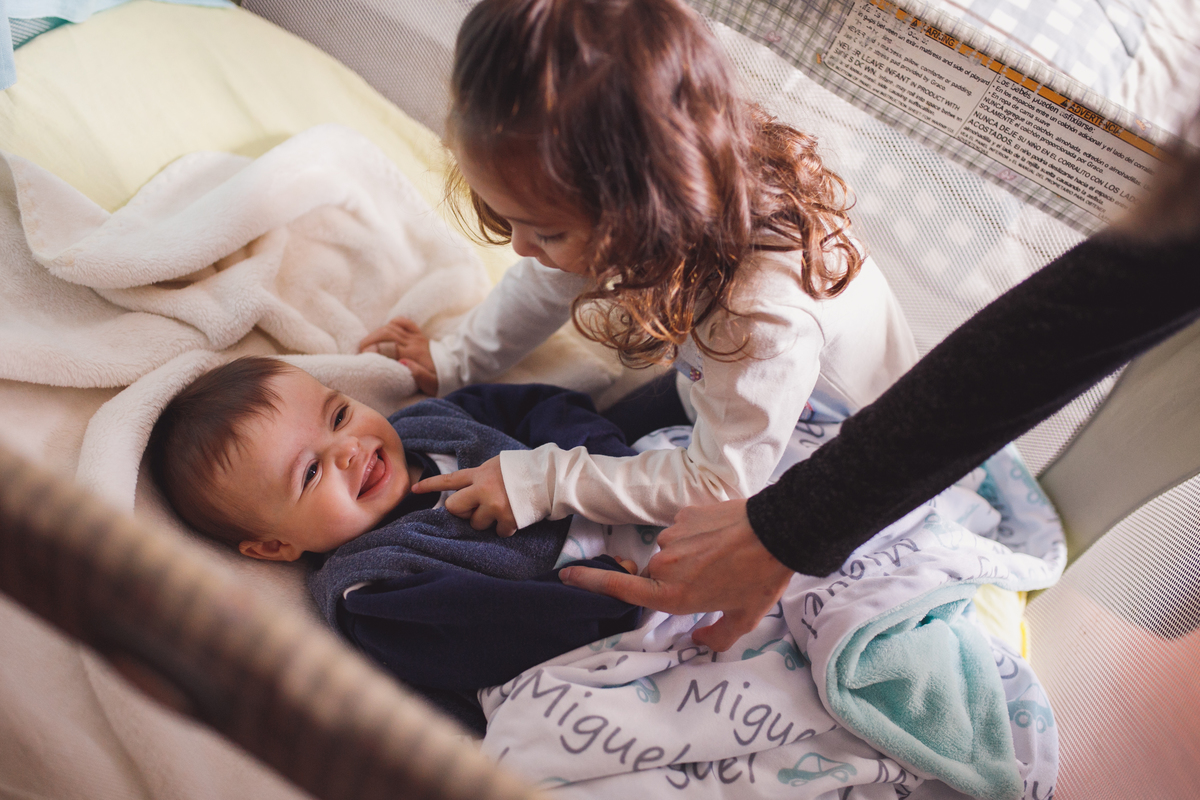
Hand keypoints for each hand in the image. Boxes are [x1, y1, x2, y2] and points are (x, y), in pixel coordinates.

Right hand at [360, 317, 438, 394]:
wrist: (455, 368)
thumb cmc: (440, 380)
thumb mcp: (431, 384)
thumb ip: (418, 374)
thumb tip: (402, 362)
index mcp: (414, 354)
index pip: (389, 347)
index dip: (373, 349)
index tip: (363, 356)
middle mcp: (413, 342)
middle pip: (387, 333)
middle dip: (370, 340)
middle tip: (361, 350)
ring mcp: (415, 336)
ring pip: (391, 327)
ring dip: (376, 333)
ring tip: (367, 343)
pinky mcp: (417, 333)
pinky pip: (403, 321)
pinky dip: (392, 323)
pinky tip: (385, 330)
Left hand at [413, 456, 518, 535]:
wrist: (549, 477)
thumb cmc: (523, 470)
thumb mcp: (496, 465)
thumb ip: (479, 477)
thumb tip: (466, 491)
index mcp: (480, 474)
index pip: (449, 480)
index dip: (430, 485)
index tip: (414, 489)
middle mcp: (483, 489)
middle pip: (455, 508)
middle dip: (463, 511)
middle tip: (477, 508)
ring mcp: (495, 505)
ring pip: (476, 524)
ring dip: (486, 521)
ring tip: (502, 510)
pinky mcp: (508, 519)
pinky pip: (498, 532)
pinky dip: (506, 529)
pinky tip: (514, 518)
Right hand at [559, 499, 792, 651]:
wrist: (778, 531)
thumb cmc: (761, 578)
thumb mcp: (744, 619)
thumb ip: (716, 636)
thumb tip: (698, 639)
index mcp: (673, 594)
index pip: (620, 590)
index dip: (589, 583)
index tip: (566, 576)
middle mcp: (665, 564)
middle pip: (656, 575)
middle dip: (678, 579)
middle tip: (715, 579)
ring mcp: (673, 536)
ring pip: (671, 551)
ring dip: (690, 555)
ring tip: (725, 556)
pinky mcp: (685, 513)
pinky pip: (683, 528)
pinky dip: (698, 534)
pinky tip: (723, 537)